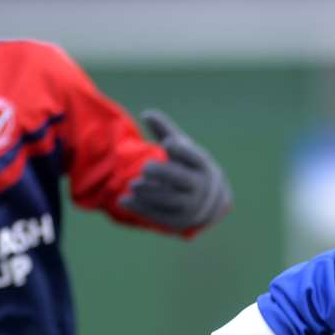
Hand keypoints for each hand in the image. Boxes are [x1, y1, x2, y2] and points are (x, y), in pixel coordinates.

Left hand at [119, 110, 232, 231]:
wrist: (211, 201)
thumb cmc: (190, 167)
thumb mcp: (183, 149)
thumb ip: (166, 132)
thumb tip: (146, 113)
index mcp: (202, 165)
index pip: (195, 157)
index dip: (182, 150)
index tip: (167, 144)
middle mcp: (200, 186)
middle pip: (181, 179)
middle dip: (163, 173)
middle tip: (145, 167)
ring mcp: (191, 206)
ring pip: (169, 199)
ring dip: (149, 193)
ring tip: (133, 185)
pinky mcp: (179, 221)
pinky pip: (159, 216)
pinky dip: (140, 209)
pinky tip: (123, 200)